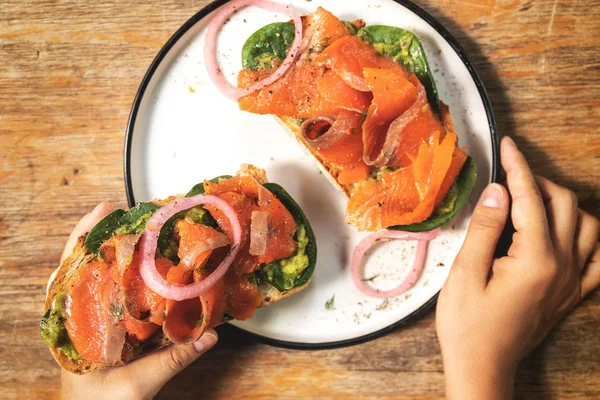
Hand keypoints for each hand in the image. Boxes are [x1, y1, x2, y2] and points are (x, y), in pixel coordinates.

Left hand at [59, 203, 218, 399]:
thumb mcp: (139, 383)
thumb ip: (174, 358)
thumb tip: (209, 335)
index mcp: (76, 326)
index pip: (72, 270)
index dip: (86, 236)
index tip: (104, 210)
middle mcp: (76, 317)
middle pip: (81, 264)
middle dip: (102, 235)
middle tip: (126, 211)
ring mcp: (86, 321)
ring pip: (90, 276)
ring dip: (110, 251)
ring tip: (132, 228)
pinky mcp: (100, 328)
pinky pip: (106, 294)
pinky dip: (120, 275)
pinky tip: (138, 266)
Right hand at [436, 137, 599, 398]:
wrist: (483, 365)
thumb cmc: (467, 324)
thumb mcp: (464, 273)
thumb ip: (485, 229)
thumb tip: (498, 191)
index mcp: (534, 259)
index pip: (529, 199)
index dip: (517, 167)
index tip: (507, 145)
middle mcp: (562, 266)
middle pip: (564, 204)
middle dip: (537, 181)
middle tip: (509, 175)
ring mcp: (571, 281)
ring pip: (589, 225)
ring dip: (564, 204)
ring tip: (533, 200)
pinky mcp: (571, 293)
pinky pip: (599, 259)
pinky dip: (589, 237)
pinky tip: (570, 232)